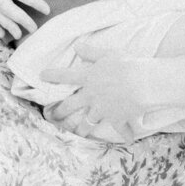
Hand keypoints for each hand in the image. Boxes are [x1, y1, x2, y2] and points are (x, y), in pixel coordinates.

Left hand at [42, 38, 174, 134]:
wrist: (142, 83)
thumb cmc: (126, 64)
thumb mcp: (107, 54)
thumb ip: (91, 52)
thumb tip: (77, 46)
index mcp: (88, 78)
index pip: (65, 75)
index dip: (52, 75)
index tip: (41, 76)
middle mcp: (92, 96)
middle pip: (71, 105)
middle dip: (60, 111)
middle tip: (52, 116)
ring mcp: (103, 110)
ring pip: (89, 122)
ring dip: (83, 130)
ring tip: (78, 134)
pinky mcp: (118, 119)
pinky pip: (121, 129)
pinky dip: (126, 134)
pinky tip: (129, 139)